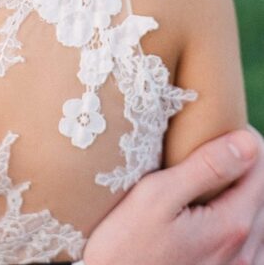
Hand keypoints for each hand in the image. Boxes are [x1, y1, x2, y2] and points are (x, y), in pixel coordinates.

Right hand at [83, 128, 263, 264]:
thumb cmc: (125, 246)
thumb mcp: (156, 197)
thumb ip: (205, 169)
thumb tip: (246, 142)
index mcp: (231, 225)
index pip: (261, 168)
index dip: (244, 139)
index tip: (217, 124)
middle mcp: (245, 251)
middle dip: (246, 161)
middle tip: (213, 140)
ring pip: (261, 217)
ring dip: (245, 189)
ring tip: (215, 172)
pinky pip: (255, 244)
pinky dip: (244, 218)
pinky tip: (219, 210)